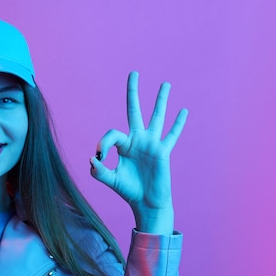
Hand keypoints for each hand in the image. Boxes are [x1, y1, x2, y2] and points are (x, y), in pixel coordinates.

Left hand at [90, 71, 187, 233]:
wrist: (145, 202)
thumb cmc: (128, 190)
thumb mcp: (110, 180)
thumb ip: (99, 171)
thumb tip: (92, 159)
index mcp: (123, 145)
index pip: (111, 135)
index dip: (103, 144)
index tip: (99, 158)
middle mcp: (137, 139)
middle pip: (134, 110)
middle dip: (133, 92)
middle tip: (133, 73)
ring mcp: (151, 143)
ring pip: (156, 117)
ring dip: (161, 100)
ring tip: (165, 84)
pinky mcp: (163, 151)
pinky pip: (172, 135)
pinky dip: (178, 123)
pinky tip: (183, 110)